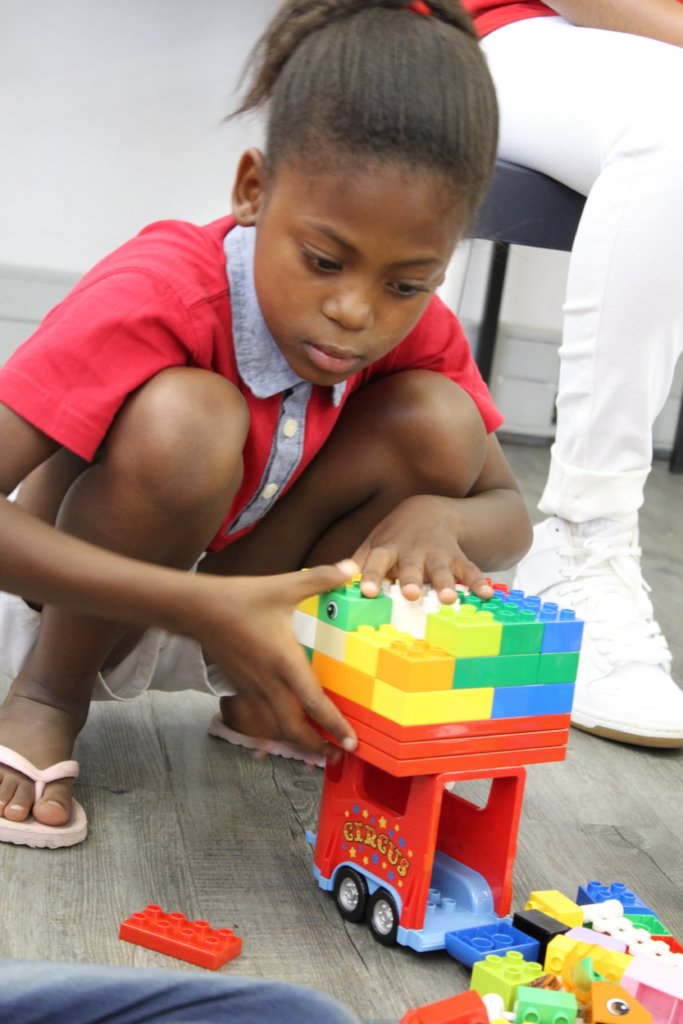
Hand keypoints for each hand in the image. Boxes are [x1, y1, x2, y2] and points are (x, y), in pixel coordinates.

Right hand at [185, 560, 359, 758]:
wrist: (197, 610)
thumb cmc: (241, 598)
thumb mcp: (284, 586)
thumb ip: (320, 579)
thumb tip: (351, 567)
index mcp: (285, 662)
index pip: (315, 703)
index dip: (335, 726)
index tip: (351, 742)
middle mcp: (269, 682)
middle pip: (293, 728)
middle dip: (316, 746)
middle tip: (337, 754)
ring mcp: (252, 688)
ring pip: (275, 727)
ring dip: (296, 741)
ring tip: (316, 748)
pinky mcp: (240, 686)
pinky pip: (260, 716)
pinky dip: (273, 729)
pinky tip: (280, 731)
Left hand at [351, 495, 493, 603]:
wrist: (430, 510)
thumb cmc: (395, 536)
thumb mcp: (374, 544)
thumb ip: (357, 564)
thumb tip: (329, 583)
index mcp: (388, 548)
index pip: (376, 561)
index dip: (372, 576)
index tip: (368, 592)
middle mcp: (412, 550)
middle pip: (411, 566)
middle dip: (411, 579)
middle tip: (410, 594)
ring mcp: (437, 553)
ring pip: (441, 569)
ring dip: (445, 583)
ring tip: (448, 599)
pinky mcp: (457, 556)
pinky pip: (469, 570)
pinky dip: (478, 582)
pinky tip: (486, 596)